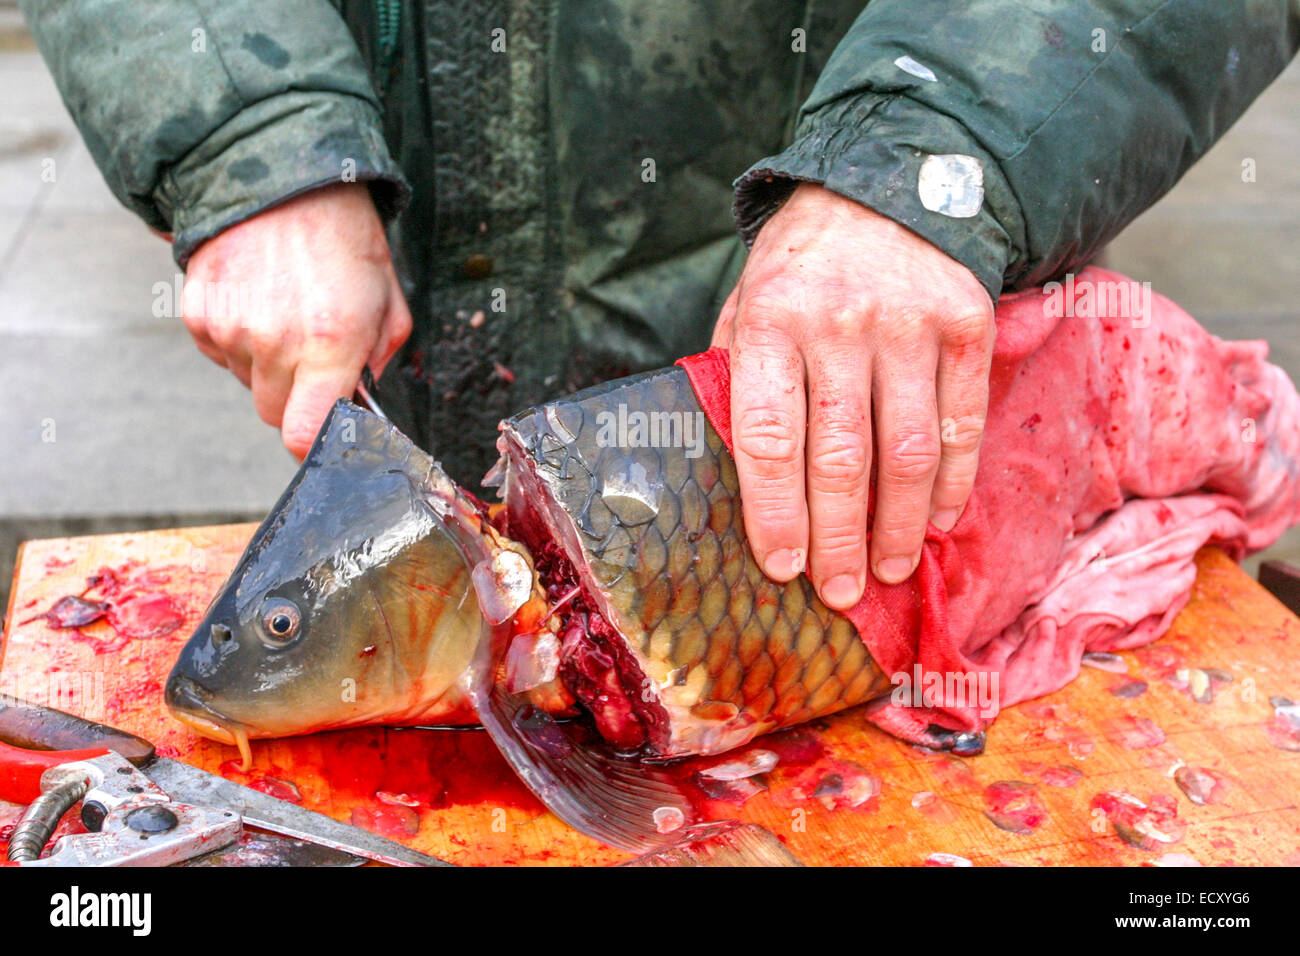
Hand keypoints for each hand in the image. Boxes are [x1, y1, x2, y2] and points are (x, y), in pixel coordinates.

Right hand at [182, 182, 411, 457]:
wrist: (283, 175)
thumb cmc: (345, 238)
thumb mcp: (388, 300)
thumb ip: (379, 359)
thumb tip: (361, 399)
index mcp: (331, 342)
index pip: (305, 433)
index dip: (315, 447)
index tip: (324, 441)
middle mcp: (275, 341)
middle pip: (275, 414)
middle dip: (298, 398)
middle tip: (314, 358)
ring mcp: (231, 327)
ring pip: (247, 382)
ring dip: (267, 365)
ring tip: (286, 314)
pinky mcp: (199, 312)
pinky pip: (218, 353)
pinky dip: (237, 341)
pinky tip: (257, 301)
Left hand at [712, 183, 994, 608]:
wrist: (885, 181)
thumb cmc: (801, 263)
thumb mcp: (747, 302)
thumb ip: (740, 378)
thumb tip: (743, 474)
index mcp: (770, 322)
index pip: (768, 438)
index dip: (775, 512)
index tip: (781, 567)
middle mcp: (839, 325)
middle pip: (840, 459)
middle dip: (839, 540)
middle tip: (841, 594)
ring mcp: (909, 325)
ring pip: (909, 451)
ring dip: (899, 526)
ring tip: (891, 571)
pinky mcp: (966, 324)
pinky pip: (962, 422)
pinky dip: (953, 482)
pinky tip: (938, 519)